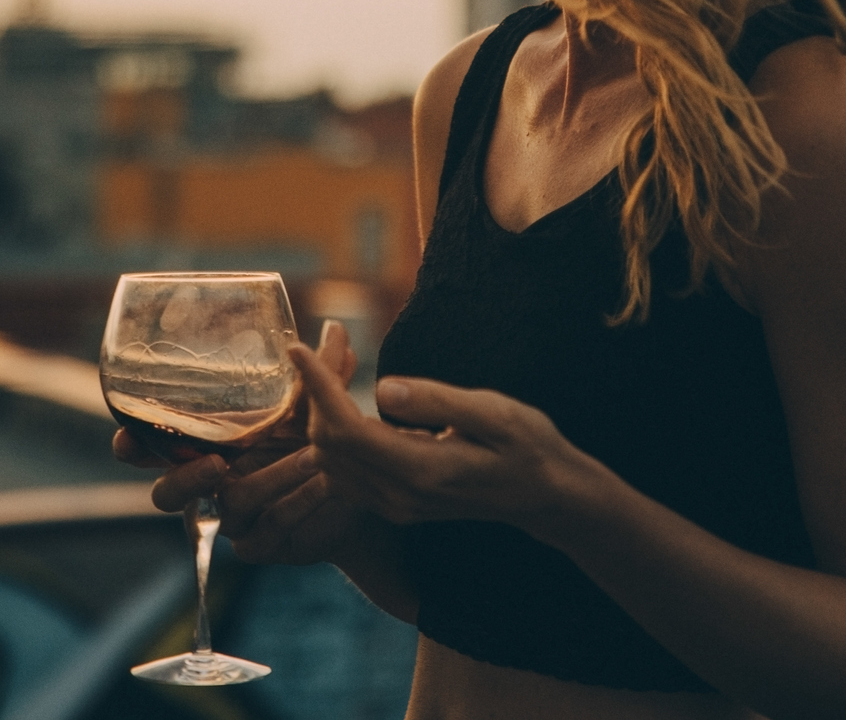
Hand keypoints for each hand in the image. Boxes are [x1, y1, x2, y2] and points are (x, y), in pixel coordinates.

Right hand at [112, 321, 378, 565]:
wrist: (358, 491)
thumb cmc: (318, 437)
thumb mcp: (316, 401)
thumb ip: (321, 370)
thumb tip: (334, 328)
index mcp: (204, 443)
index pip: (150, 447)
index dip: (131, 444)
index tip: (128, 437)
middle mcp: (209, 483)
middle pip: (166, 494)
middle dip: (182, 480)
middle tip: (214, 462)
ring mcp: (231, 518)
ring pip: (229, 506)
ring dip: (270, 478)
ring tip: (311, 456)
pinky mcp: (259, 544)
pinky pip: (268, 528)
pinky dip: (298, 502)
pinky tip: (326, 483)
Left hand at [294, 342, 598, 536]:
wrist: (546, 497)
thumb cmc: (528, 446)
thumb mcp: (495, 413)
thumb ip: (438, 402)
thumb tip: (382, 387)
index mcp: (422, 471)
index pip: (347, 429)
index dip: (316, 386)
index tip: (298, 348)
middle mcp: (399, 496)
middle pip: (328, 443)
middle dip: (315, 389)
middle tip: (327, 340)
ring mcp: (394, 505)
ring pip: (328, 459)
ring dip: (320, 410)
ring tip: (334, 361)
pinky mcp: (394, 504)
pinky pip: (342, 470)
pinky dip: (332, 431)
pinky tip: (346, 397)